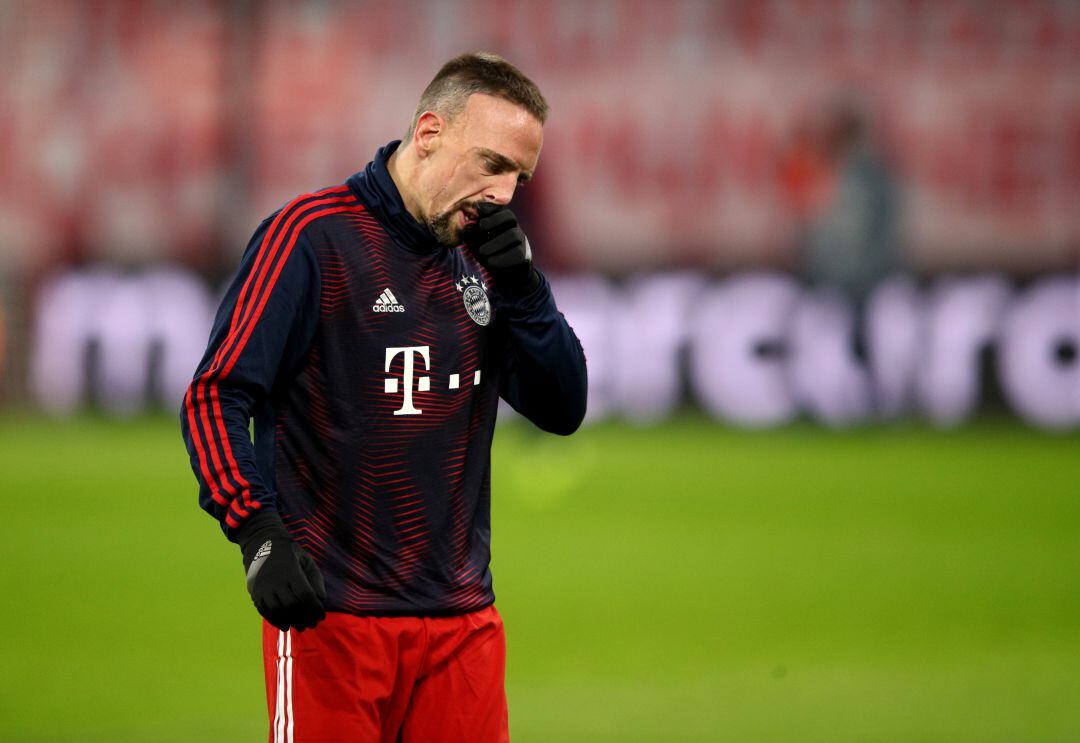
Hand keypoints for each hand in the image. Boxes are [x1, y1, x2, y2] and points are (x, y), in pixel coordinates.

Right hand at [239, 512, 325, 631]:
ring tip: (299, 627)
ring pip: (276, 610)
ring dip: (290, 622)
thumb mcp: (306, 559)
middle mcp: (276, 579)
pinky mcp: (255, 592)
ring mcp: (263, 587)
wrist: (261, 544)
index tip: (321, 616)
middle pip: (291, 605)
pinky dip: (274, 621)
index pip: (305, 594)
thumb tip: (321, 598)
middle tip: (312, 625)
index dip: (315, 608)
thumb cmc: (289, 554)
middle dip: (304, 618)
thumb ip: (315, 578)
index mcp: (291, 571)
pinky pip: (264, 611)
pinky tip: (284, 625)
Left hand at [462, 202, 540, 295]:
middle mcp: (513, 227)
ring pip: (513, 235)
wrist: (505, 273)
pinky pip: (517, 253)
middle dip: (494, 219)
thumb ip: (471, 236)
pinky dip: (502, 257)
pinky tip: (490, 262)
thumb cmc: (489, 253)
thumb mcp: (477, 243)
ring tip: (482, 251)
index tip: (477, 209)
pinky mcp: (523, 254)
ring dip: (496, 242)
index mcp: (501, 221)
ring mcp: (520, 240)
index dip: (490, 207)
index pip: (498, 209)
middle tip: (480, 226)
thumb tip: (467, 227)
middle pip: (509, 216)